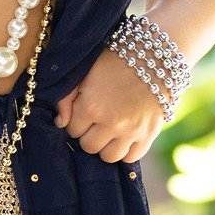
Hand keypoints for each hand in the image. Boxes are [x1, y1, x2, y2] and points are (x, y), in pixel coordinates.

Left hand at [54, 48, 164, 163]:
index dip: (77, 121)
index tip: (85, 111)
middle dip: (89, 135)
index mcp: (92, 106)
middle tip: (97, 121)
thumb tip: (60, 123)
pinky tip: (125, 137)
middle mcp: (112, 122)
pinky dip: (126, 151)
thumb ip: (66, 97)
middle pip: (89, 146)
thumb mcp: (85, 73)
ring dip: (106, 146)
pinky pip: (132, 157)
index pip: (72, 130)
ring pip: (109, 157)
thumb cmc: (115, 62)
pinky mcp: (150, 134)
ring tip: (110, 131)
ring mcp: (132, 130)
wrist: (154, 57)